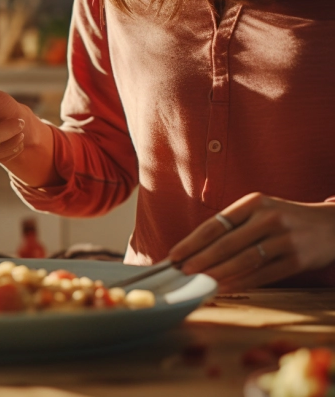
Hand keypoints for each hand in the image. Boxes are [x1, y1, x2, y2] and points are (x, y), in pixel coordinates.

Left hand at [169, 193, 334, 291]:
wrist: (331, 225)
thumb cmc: (285, 219)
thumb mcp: (260, 211)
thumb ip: (233, 226)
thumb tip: (194, 249)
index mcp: (254, 202)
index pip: (215, 224)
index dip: (192, 242)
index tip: (174, 255)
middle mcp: (269, 218)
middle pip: (227, 243)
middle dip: (200, 260)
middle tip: (182, 272)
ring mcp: (285, 239)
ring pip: (244, 260)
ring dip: (217, 273)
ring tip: (198, 282)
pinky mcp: (297, 260)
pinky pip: (263, 275)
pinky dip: (240, 283)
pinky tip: (223, 289)